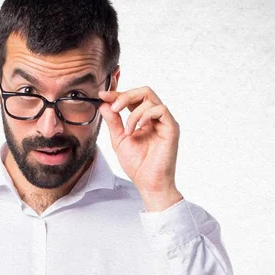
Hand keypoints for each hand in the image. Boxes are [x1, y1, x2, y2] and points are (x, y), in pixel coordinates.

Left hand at [98, 87, 182, 210]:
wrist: (148, 182)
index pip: (132, 99)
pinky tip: (138, 128)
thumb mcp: (119, 140)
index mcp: (144, 119)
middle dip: (125, 96)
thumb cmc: (137, 165)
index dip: (117, 94)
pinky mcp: (171, 128)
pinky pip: (161, 110)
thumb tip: (104, 104)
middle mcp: (156, 118)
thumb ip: (113, 122)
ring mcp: (165, 122)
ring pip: (150, 99)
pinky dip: (145, 115)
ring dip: (133, 112)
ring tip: (127, 130)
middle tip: (113, 106)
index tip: (102, 95)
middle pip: (144, 92)